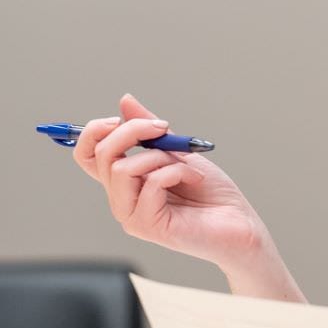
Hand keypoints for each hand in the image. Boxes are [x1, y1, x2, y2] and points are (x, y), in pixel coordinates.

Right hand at [71, 93, 272, 272]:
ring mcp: (132, 215)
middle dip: (132, 131)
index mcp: (126, 182)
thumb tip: (126, 102)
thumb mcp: (179, 152)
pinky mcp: (148, 226)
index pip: (87, 155)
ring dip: (161, 157)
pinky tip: (195, 180)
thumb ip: (150, 131)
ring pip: (123, 169)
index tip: (120, 118)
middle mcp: (123, 199)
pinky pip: (151, 183)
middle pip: (102, 156)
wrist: (241, 226)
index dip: (93, 132)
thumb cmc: (213, 194)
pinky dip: (176, 172)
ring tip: (186, 167)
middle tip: (163, 128)